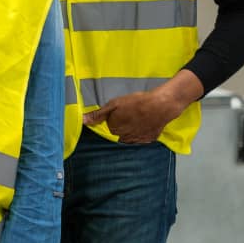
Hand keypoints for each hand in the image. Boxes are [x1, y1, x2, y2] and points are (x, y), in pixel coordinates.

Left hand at [83, 70, 202, 143]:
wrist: (161, 105)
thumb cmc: (136, 102)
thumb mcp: (114, 104)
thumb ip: (98, 114)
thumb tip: (82, 121)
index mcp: (115, 129)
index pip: (109, 128)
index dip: (113, 119)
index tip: (119, 113)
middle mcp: (125, 138)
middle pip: (118, 134)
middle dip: (121, 126)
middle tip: (129, 115)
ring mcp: (138, 140)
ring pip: (129, 138)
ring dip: (130, 131)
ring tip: (137, 120)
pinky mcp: (149, 140)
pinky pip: (141, 139)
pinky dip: (141, 133)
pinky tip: (144, 124)